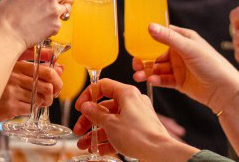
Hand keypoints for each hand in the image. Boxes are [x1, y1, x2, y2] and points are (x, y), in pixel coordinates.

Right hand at [0, 0, 72, 48]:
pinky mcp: (56, 25)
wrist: (7, 35)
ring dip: (61, 10)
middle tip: (58, 2)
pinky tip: (42, 28)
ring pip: (66, 8)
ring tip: (49, 16)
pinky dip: (53, 25)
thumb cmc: (5, 16)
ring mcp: (55, 11)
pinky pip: (59, 23)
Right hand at [0, 61, 62, 123]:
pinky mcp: (9, 107)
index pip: (47, 71)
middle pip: (47, 86)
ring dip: (43, 102)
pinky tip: (26, 106)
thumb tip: (60, 68)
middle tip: (50, 96)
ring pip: (40, 99)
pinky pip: (30, 109)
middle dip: (52, 94)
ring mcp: (11, 92)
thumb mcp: (14, 68)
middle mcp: (14, 77)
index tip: (57, 85)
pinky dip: (32, 109)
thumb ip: (37, 65)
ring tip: (38, 102)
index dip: (57, 79)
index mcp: (16, 64)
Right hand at [72, 79, 190, 160]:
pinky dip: (108, 139)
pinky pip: (120, 131)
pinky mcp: (139, 129)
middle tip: (79, 130)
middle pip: (105, 107)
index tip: (80, 107)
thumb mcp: (110, 124)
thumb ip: (95, 113)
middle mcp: (133, 102)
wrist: (159, 153)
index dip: (88, 95)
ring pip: (111, 121)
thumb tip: (86, 106)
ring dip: (96, 133)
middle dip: (89, 120)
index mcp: (127, 93)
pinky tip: (99, 149)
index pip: (103, 86)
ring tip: (85, 144)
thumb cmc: (139, 135)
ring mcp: (137, 116)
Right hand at [133, 24, 238, 110]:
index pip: (162, 35)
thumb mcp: (189, 48)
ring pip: (158, 68)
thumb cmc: (212, 64)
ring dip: (148, 71)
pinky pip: (163, 79)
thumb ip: (168, 38)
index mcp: (184, 39)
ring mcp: (179, 67)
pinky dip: (156, 80)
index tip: (135, 43)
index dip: (148, 39)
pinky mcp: (179, 81)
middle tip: (135, 64)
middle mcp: (180, 52)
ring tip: (139, 75)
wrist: (224, 90)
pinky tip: (152, 81)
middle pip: (156, 54)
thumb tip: (150, 26)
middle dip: (144, 59)